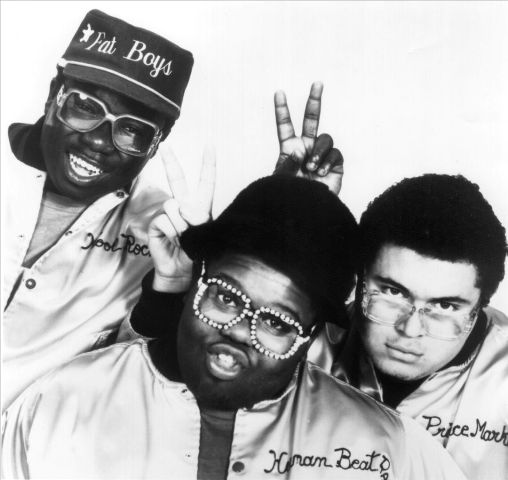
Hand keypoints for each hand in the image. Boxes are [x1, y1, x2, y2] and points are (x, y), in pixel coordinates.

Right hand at [148, 145, 215, 291]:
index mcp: (201, 207)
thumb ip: (197, 218)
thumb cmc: (196, 253)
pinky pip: (164, 220)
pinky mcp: (156, 223)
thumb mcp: (204, 235)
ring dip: (181, 225)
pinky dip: (170, 232)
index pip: (206, 182)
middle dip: (171, 162)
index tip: (210, 146)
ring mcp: (168, 214)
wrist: (181, 272)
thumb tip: (180, 207)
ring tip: (182, 239)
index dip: (208, 165)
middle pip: (177, 180)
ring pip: (174, 206)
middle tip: (165, 146)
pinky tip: (172, 241)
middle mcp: (183, 206)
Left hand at [273, 82, 343, 194]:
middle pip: (312, 120)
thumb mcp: (281, 181)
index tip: (278, 92)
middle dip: (314, 101)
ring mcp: (321, 156)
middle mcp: (306, 148)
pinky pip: (335, 153)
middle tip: (318, 82)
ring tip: (311, 168)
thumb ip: (288, 165)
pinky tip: (321, 173)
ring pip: (325, 138)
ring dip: (318, 152)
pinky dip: (327, 161)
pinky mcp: (336, 165)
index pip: (285, 126)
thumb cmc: (290, 198)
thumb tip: (300, 151)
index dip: (282, 110)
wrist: (307, 213)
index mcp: (289, 149)